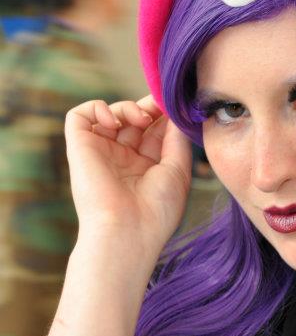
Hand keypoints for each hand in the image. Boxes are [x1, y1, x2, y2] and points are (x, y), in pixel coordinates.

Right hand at [65, 95, 192, 256]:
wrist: (127, 231)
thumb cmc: (157, 209)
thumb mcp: (177, 171)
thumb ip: (176, 139)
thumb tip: (176, 114)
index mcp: (146, 167)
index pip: (153, 130)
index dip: (163, 115)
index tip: (175, 106)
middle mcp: (123, 159)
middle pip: (133, 119)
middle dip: (148, 107)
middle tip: (160, 104)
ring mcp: (101, 152)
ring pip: (110, 114)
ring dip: (127, 108)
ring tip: (140, 120)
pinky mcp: (79, 147)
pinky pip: (79, 116)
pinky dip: (96, 108)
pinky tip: (113, 122)